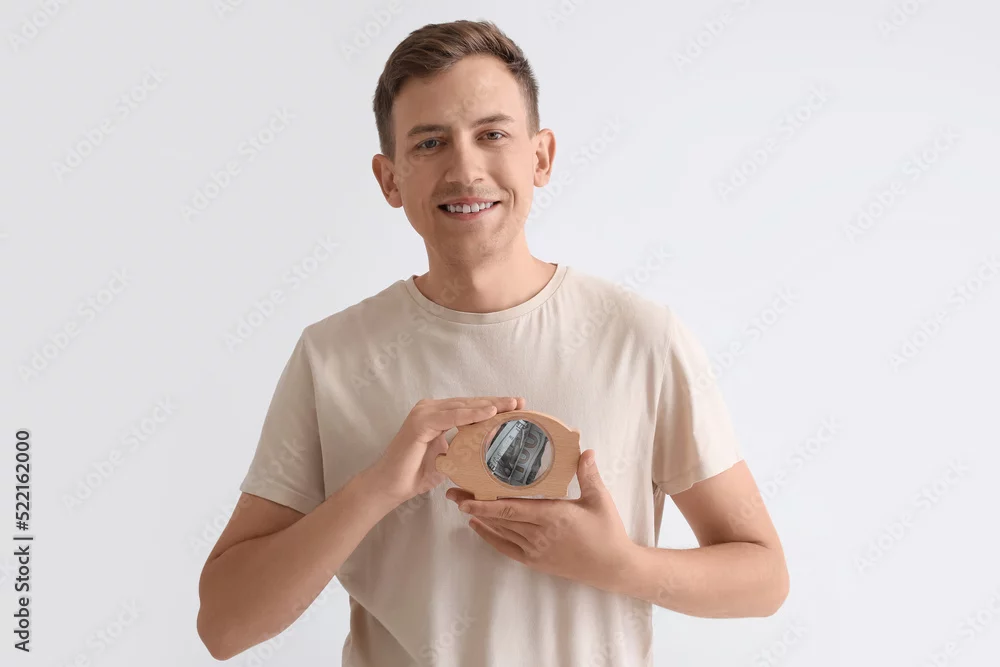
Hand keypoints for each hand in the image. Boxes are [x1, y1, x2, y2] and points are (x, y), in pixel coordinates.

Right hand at [369, 396, 524, 506]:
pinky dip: (470, 415)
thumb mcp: (450, 459)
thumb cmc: (417, 474)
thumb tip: (491, 452)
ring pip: (463, 406)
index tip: (518, 406)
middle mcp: (430, 409)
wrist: (391, 486)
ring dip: (488, 405)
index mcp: (438, 415)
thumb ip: (465, 448)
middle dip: (496, 402)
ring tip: (510, 405)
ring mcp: (424, 413)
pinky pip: (450, 417)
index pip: (470, 408)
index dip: (494, 406)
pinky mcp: (420, 422)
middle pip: (469, 403)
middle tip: (521, 402)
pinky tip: (488, 412)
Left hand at [446, 449, 635, 591]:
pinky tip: (477, 527)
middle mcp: (540, 535)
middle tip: (452, 494)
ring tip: (460, 505)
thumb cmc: (608, 531)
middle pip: (500, 520)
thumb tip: (585, 450)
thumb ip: (588, 475)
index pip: (512, 510)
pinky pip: (507, 548)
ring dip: (479, 519)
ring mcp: (536, 550)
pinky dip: (490, 538)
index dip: (486, 504)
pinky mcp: (536, 561)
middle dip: (474, 507)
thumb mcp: (600, 499)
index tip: (466, 496)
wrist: (613, 567)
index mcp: (553, 516)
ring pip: (501, 533)